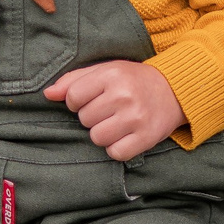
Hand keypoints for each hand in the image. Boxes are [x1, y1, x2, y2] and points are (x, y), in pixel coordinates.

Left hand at [45, 59, 185, 159]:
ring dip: (103, 134)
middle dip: (93, 117)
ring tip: (117, 123)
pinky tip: (126, 136)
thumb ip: (74, 80)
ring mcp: (136, 118)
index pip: (73, 97)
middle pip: (84, 119)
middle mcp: (124, 96)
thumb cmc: (133, 81)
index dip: (77, 102)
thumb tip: (48, 94)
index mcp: (112, 75)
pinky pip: (115, 153)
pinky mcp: (146, 138)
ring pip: (97, 138)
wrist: (175, 91)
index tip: (92, 99)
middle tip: (110, 110)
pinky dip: (118, 148)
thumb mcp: (106, 71)